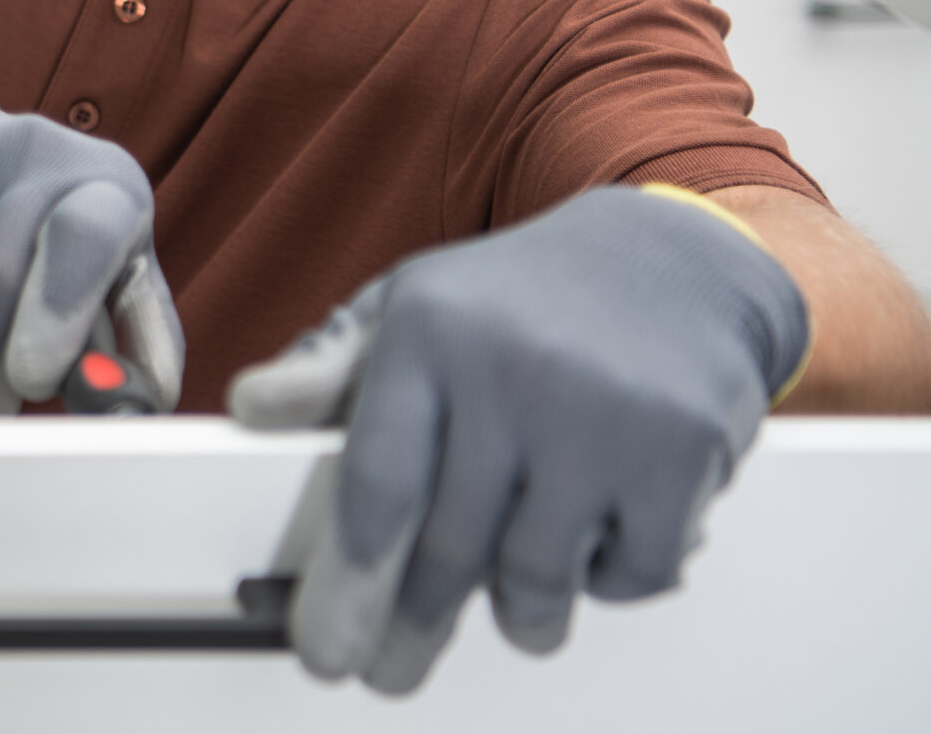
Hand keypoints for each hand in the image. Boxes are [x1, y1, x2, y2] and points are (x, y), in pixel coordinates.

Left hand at [229, 185, 810, 694]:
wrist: (679, 260)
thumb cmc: (523, 300)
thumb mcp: (412, 307)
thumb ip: (328, 370)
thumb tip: (250, 409)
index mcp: (430, 331)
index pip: (376, 486)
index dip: (346, 585)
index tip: (324, 648)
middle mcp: (514, 370)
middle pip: (447, 551)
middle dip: (411, 629)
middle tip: (390, 669)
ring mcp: (602, 415)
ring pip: (536, 581)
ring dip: (520, 616)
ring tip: (515, 607)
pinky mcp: (681, 453)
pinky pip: (626, 574)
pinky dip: (607, 580)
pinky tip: (596, 533)